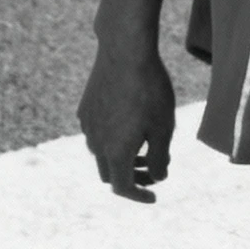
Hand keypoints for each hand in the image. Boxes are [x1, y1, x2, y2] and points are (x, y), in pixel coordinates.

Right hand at [77, 41, 175, 201]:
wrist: (125, 52)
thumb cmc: (150, 91)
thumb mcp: (163, 128)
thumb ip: (160, 158)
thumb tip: (158, 177)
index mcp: (115, 153)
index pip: (123, 188)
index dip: (139, 196)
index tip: (154, 196)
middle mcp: (96, 143)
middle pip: (110, 174)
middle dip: (133, 177)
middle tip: (155, 170)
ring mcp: (88, 125)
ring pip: (102, 154)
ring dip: (122, 159)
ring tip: (146, 147)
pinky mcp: (85, 109)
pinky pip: (97, 134)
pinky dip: (113, 140)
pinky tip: (130, 124)